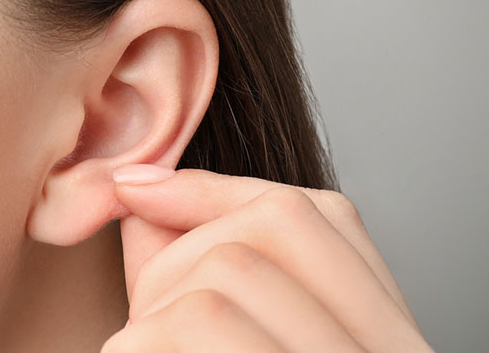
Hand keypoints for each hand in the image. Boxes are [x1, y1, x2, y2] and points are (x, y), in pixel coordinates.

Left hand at [102, 165, 432, 351]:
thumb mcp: (242, 334)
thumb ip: (198, 267)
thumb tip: (143, 192)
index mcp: (387, 333)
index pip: (312, 216)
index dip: (210, 191)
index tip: (134, 186)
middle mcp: (385, 352)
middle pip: (263, 232)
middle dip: (179, 260)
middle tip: (148, 320)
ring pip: (218, 281)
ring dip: (153, 314)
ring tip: (154, 352)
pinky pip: (178, 332)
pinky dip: (136, 346)